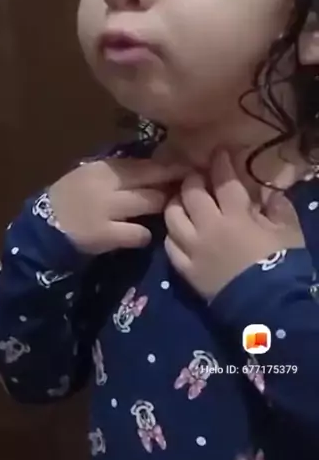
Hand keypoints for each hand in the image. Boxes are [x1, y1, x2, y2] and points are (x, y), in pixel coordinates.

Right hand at [49, 157, 186, 254]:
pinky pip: (138, 233)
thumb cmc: (72, 199)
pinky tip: (141, 236)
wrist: (45, 227)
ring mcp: (105, 209)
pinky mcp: (104, 234)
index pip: (147, 164)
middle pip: (153, 181)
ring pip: (149, 203)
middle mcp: (106, 183)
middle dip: (171, 187)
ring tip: (168, 213)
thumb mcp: (93, 176)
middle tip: (185, 194)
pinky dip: (143, 235)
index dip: (172, 167)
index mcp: (105, 167)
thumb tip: (160, 168)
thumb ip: (122, 172)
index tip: (191, 169)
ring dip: (162, 209)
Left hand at [164, 151, 304, 300]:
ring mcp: (193, 248)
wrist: (268, 307)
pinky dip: (172, 233)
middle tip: (198, 175)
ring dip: (175, 202)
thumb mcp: (289, 232)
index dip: (220, 163)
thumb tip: (267, 191)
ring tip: (182, 199)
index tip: (218, 152)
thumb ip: (278, 207)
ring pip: (172, 216)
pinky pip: (170, 245)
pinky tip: (177, 229)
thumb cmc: (282, 266)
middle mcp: (209, 227)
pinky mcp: (185, 269)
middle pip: (191, 192)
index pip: (223, 180)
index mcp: (236, 215)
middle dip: (193, 178)